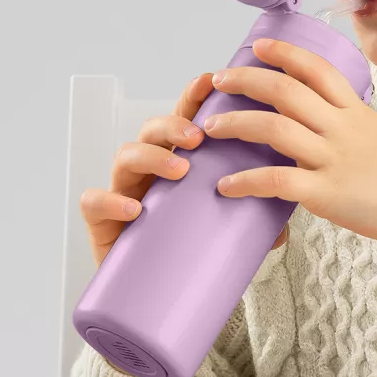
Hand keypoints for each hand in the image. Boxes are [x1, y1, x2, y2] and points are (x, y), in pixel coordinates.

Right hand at [78, 71, 290, 271]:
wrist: (155, 296)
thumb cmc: (193, 248)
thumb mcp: (229, 229)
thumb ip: (254, 224)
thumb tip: (282, 229)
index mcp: (180, 160)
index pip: (185, 118)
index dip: (192, 96)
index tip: (208, 81)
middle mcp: (149, 170)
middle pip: (153, 129)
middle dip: (173, 125)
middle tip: (198, 137)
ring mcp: (124, 191)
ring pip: (124, 156)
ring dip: (152, 156)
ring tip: (180, 169)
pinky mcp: (102, 223)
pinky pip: (94, 203)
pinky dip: (110, 201)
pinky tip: (135, 209)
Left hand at [203, 38, 376, 249]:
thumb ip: (348, 126)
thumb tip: (320, 127)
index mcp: (355, 110)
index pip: (315, 69)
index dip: (284, 53)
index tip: (258, 46)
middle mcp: (341, 127)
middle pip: (285, 91)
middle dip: (246, 81)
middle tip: (219, 80)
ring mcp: (333, 158)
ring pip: (273, 128)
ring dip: (235, 124)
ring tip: (209, 128)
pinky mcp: (327, 193)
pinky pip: (277, 180)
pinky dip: (245, 181)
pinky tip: (225, 186)